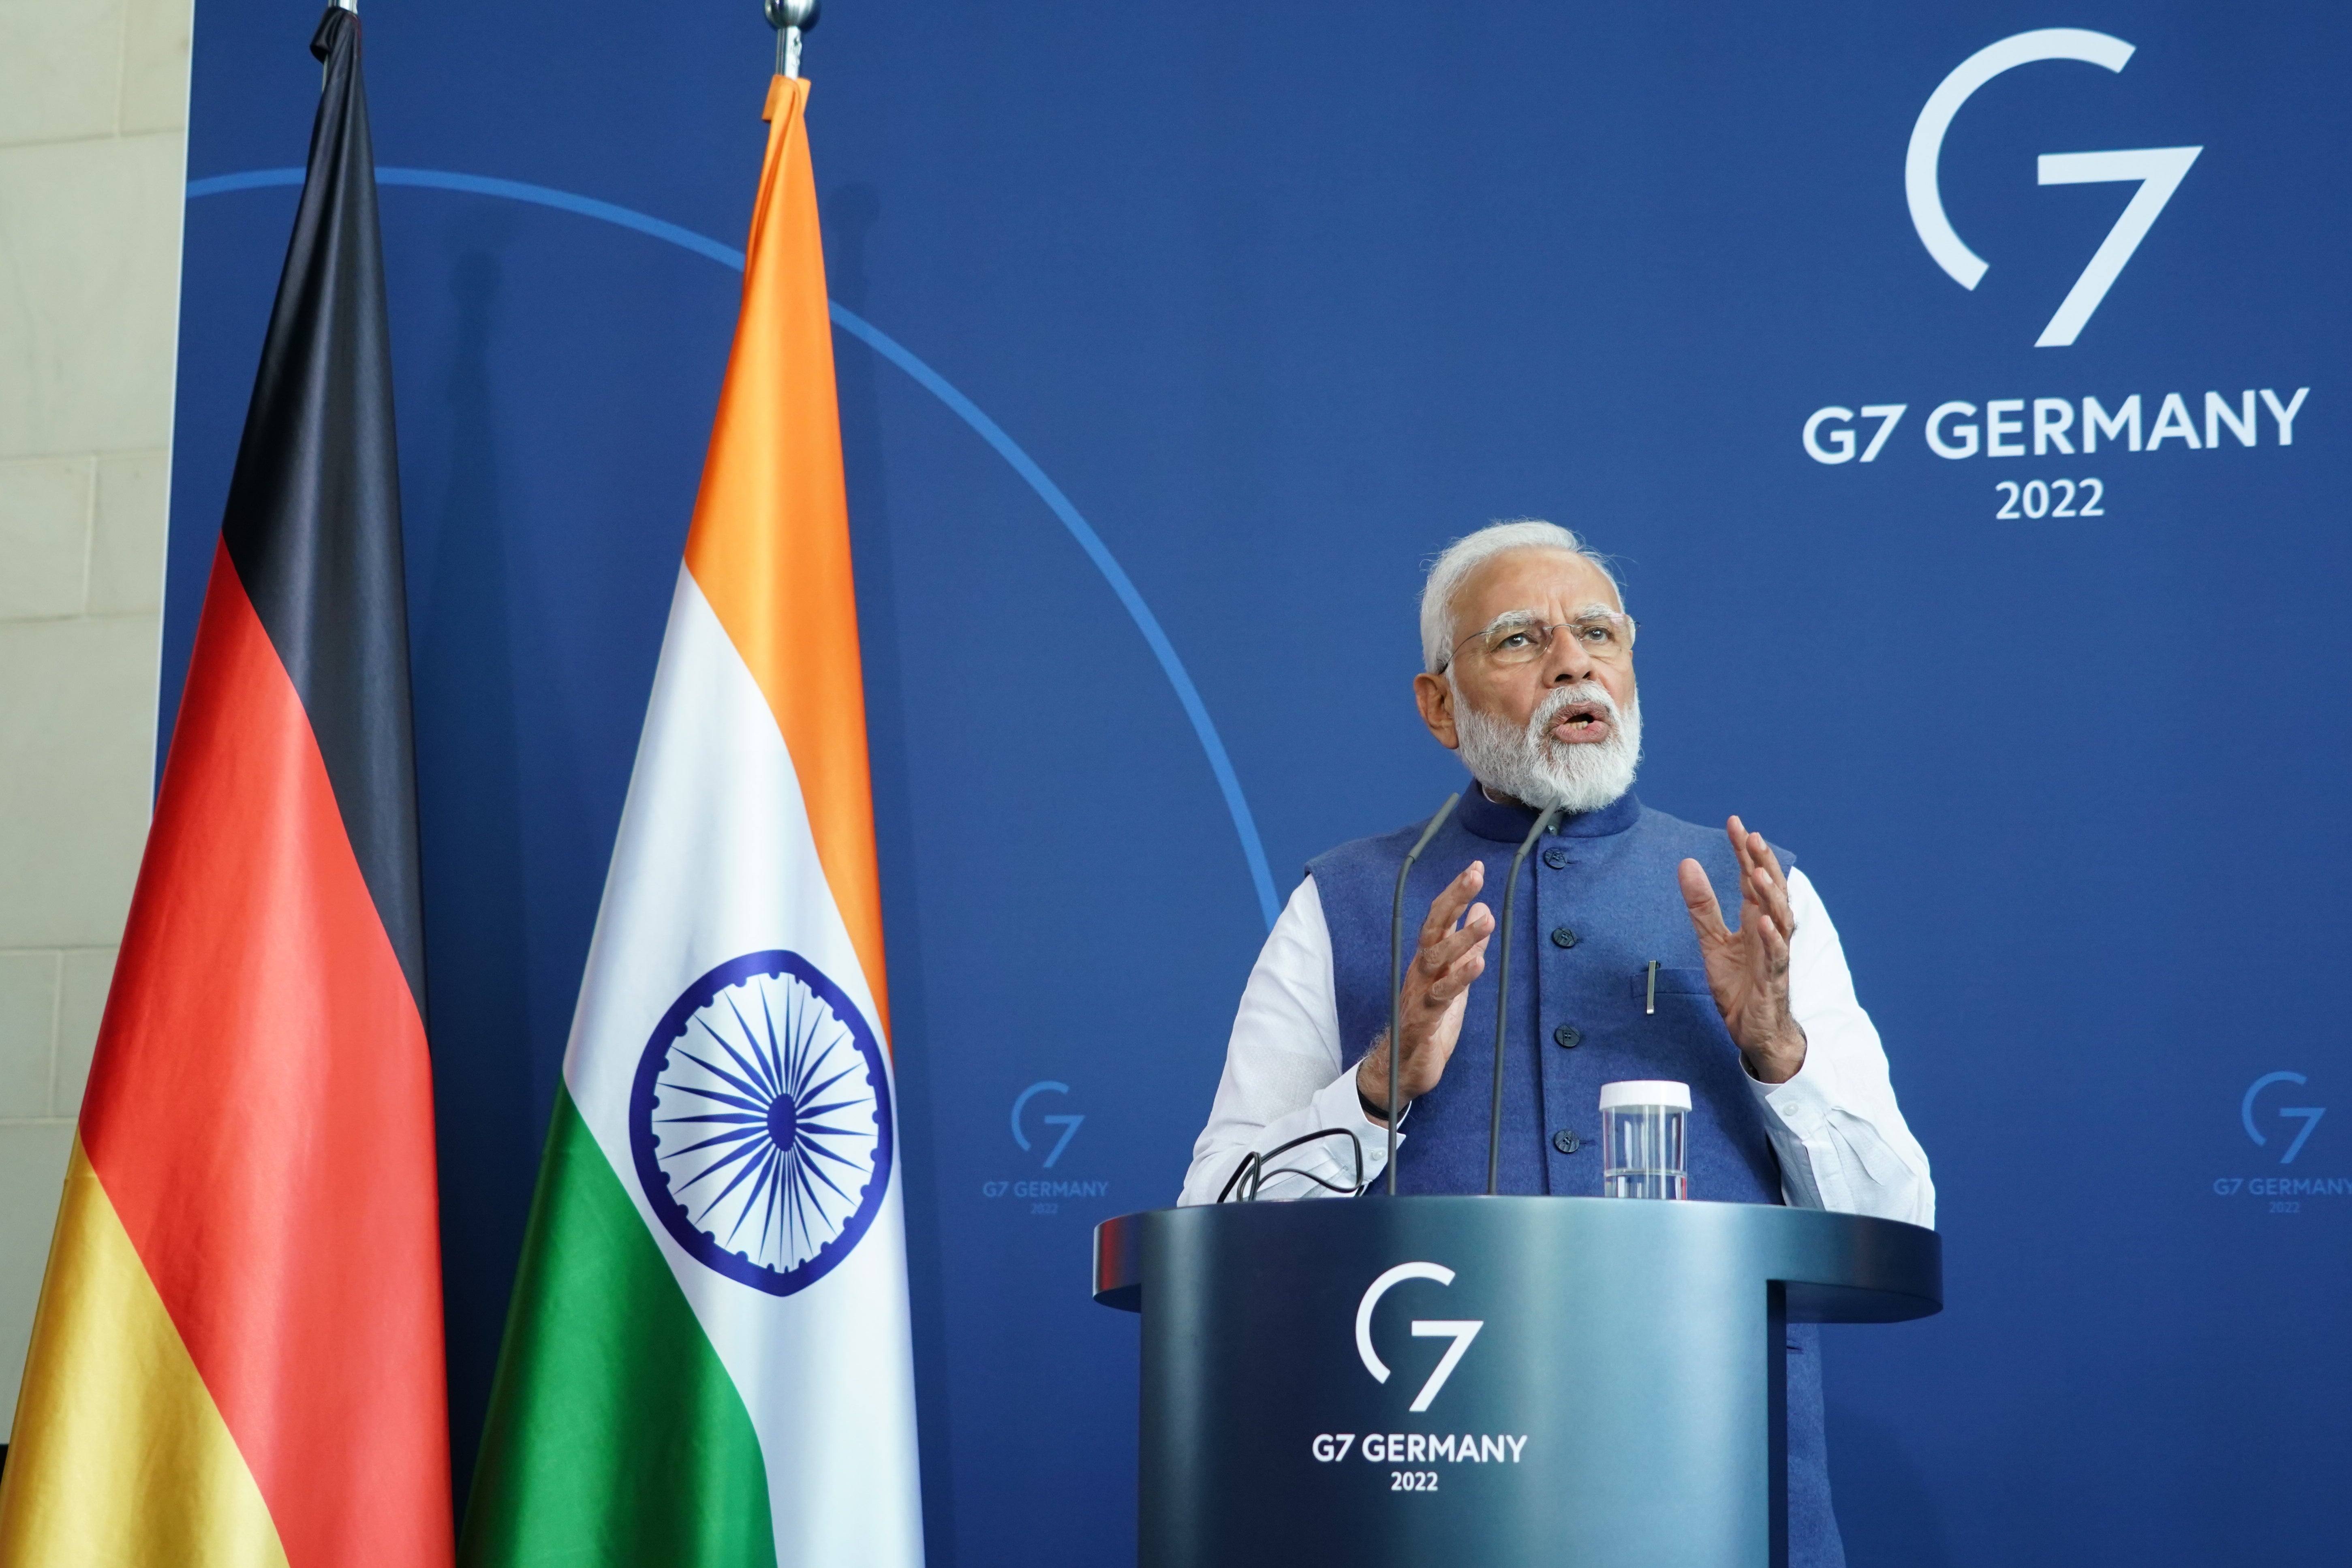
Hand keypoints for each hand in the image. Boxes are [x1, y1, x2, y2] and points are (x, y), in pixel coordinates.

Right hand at [1355, 862, 1492, 1122]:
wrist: (1404, 1066)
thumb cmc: (1429, 1020)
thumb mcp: (1455, 979)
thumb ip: (1467, 947)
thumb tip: (1481, 909)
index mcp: (1429, 960)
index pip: (1440, 919)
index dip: (1457, 893)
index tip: (1476, 868)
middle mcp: (1421, 971)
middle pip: (1434, 928)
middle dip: (1454, 900)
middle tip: (1474, 876)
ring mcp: (1420, 993)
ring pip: (1437, 958)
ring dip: (1462, 937)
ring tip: (1487, 919)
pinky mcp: (1424, 1020)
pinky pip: (1441, 995)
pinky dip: (1459, 979)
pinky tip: (1477, 963)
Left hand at [1677, 817, 1806, 1083]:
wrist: (1752, 1030)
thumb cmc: (1739, 985)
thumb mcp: (1711, 942)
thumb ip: (1701, 906)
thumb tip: (1686, 864)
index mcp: (1754, 920)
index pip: (1752, 878)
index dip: (1745, 852)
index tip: (1735, 823)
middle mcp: (1769, 932)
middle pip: (1771, 891)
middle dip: (1763, 863)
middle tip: (1752, 836)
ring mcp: (1774, 955)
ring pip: (1780, 918)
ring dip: (1770, 895)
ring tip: (1758, 872)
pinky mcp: (1774, 980)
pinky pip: (1777, 956)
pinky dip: (1771, 938)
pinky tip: (1764, 922)